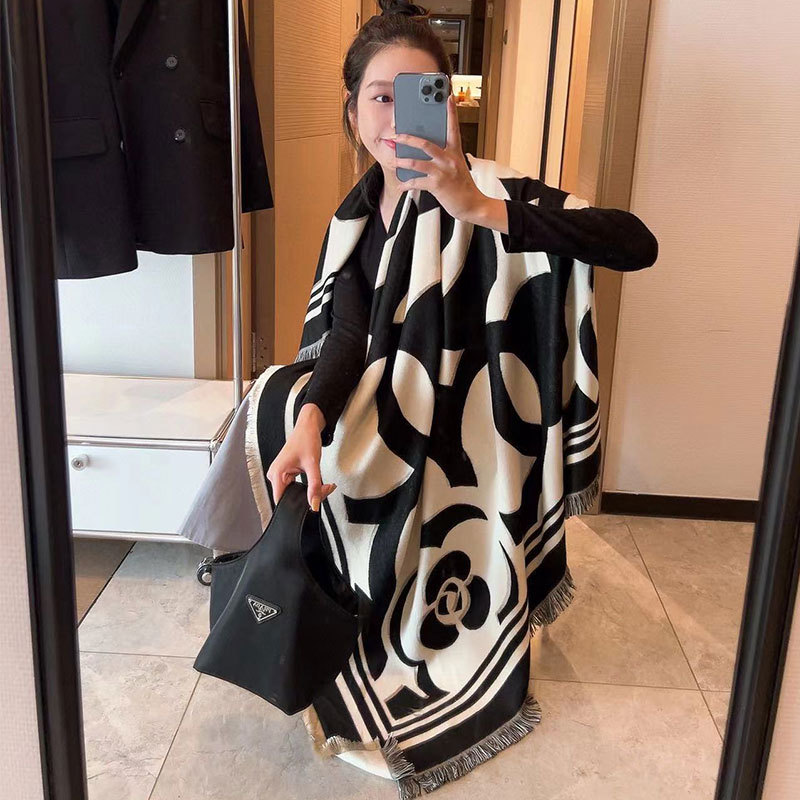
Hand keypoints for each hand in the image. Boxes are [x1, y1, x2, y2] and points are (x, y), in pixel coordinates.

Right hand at [266, 423, 335, 510]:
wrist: (308, 427)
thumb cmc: (307, 439)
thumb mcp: (313, 464)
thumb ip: (314, 486)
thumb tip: (314, 504)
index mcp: (277, 474)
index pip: (281, 501)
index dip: (296, 506)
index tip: (313, 502)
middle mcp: (275, 475)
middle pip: (289, 498)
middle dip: (309, 498)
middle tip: (325, 489)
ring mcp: (279, 475)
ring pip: (294, 494)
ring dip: (310, 493)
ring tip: (323, 485)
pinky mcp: (285, 475)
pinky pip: (295, 488)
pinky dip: (308, 488)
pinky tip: (317, 483)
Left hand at [391, 94, 487, 221]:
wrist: (472, 204)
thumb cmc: (462, 185)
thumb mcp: (456, 166)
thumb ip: (444, 156)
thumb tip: (424, 151)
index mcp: (455, 151)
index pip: (453, 128)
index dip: (451, 112)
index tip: (448, 97)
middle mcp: (449, 159)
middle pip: (425, 143)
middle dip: (407, 138)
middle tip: (395, 134)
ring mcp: (443, 171)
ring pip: (417, 162)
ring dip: (401, 161)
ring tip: (393, 160)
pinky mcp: (438, 185)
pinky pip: (417, 181)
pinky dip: (406, 183)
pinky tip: (401, 184)